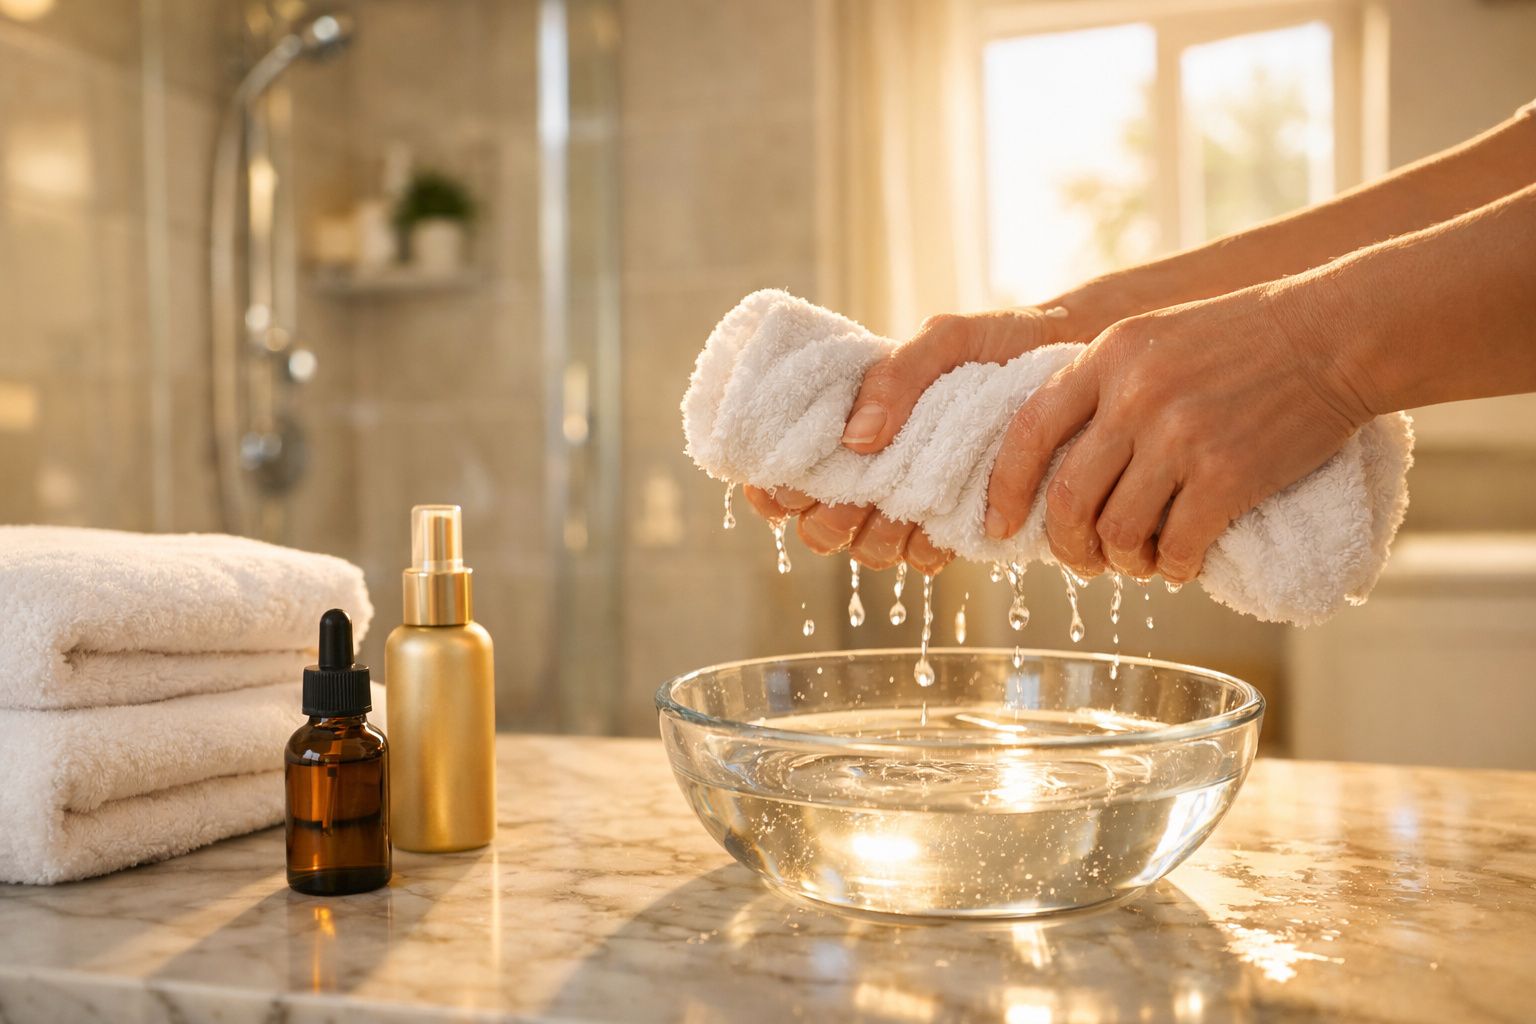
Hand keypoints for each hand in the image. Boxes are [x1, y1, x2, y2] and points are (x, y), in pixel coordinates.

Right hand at [742, 304, 1069, 574]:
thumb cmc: (1004, 342)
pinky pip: (919, 560)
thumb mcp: (948, 341)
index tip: (787, 481)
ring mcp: (910, 500)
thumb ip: (898, 375)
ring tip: (904, 506)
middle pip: (816, 526)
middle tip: (859, 495)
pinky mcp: (953, 525)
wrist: (1075, 363)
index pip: (782, 471)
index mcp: (851, 420)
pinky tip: (943, 524)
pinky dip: (924, 549)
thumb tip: (856, 436)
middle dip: (827, 520)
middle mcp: (873, 467)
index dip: (772, 488)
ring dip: (875, 538)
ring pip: (864, 550)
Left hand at [984, 282, 1371, 581]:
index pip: (1027, 433)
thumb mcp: (1152, 337)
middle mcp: (1134, 397)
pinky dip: (1171, 567)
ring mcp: (1180, 437)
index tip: (1000, 525)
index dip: (1005, 489)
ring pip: (1116, 531)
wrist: (1333, 335)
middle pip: (1065, 497)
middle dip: (1064, 545)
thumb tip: (1053, 456)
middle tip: (1079, 560)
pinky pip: (1177, 546)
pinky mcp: (1228, 475)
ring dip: (1120, 561)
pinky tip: (1178, 564)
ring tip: (1136, 561)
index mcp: (1106, 358)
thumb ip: (1101, 383)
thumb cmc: (1241, 340)